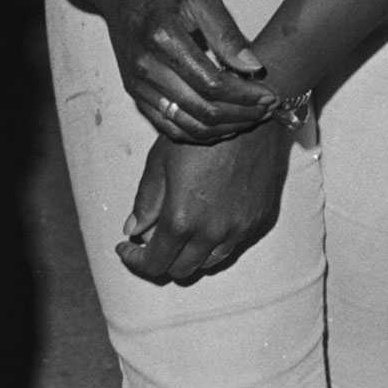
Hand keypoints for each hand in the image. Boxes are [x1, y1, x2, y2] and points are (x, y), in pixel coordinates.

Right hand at [66, 0, 281, 139]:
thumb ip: (227, 35)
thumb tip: (255, 70)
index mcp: (164, 38)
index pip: (213, 84)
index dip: (245, 97)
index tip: (270, 96)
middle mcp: (146, 67)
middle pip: (201, 110)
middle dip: (241, 116)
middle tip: (266, 110)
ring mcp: (137, 83)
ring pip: (186, 126)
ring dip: (223, 129)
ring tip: (249, 118)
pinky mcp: (134, 92)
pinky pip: (168, 125)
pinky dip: (198, 132)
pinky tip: (222, 124)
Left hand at [117, 128, 290, 285]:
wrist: (250, 117)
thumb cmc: (202, 134)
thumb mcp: (161, 162)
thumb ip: (146, 201)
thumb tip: (134, 230)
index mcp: (183, 219)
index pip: (155, 264)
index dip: (135, 260)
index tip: (127, 248)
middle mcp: (213, 232)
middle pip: (182, 270)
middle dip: (161, 259)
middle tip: (151, 239)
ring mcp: (240, 229)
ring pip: (209, 262)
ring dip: (190, 254)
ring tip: (180, 231)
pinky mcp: (259, 221)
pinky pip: (233, 245)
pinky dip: (215, 241)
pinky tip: (208, 219)